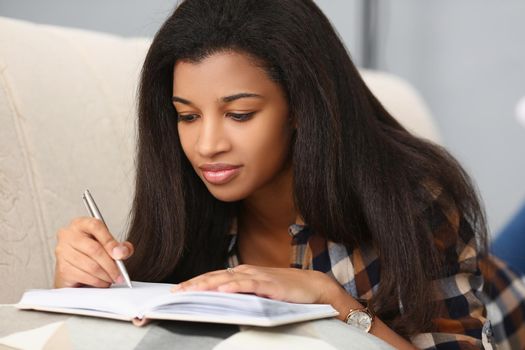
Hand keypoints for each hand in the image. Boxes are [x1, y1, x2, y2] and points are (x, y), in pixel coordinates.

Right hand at [54, 217, 133, 287]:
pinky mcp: (62, 268)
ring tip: (112, 278)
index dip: (110, 242)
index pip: (96, 226)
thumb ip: (120, 246)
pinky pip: (84, 276)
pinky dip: (97, 281)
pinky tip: (102, 282)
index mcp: (81, 224)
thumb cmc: (92, 252)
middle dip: (111, 265)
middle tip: (120, 274)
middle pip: (94, 249)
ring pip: (90, 266)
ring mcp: (62, 252)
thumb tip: (121, 252)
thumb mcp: (108, 244)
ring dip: (105, 276)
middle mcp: (68, 235)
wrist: (74, 268)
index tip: (120, 255)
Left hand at [171, 264, 341, 304]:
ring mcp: (257, 276)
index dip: (195, 283)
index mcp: (242, 272)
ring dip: (207, 285)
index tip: (177, 291)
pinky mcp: (269, 284)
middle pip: (214, 276)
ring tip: (191, 291)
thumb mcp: (259, 291)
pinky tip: (222, 290)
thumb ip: (241, 293)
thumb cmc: (285, 289)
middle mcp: (246, 271)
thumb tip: (220, 301)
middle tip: (175, 293)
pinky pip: (248, 285)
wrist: (312, 286)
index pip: (213, 276)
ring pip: (227, 279)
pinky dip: (234, 287)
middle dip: (194, 285)